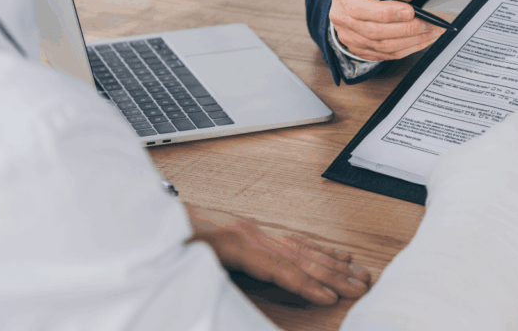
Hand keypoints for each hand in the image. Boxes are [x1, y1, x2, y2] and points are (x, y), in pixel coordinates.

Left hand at [184, 203, 371, 305]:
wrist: (155, 218)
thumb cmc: (167, 242)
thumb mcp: (184, 263)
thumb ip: (211, 275)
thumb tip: (229, 295)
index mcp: (236, 244)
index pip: (282, 269)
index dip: (307, 285)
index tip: (330, 298)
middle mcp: (252, 235)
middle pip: (301, 258)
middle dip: (334, 275)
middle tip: (361, 287)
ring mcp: (254, 231)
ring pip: (303, 249)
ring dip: (334, 264)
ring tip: (359, 274)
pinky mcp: (253, 231)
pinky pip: (293, 241)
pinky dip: (318, 249)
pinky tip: (336, 255)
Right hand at [328, 0, 445, 60]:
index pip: (362, 9)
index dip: (388, 13)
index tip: (412, 11)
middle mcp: (342, 18)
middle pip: (375, 32)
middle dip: (407, 29)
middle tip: (431, 24)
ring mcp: (350, 38)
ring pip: (383, 46)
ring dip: (412, 41)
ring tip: (434, 31)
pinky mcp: (361, 50)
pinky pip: (387, 55)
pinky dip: (409, 48)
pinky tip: (424, 39)